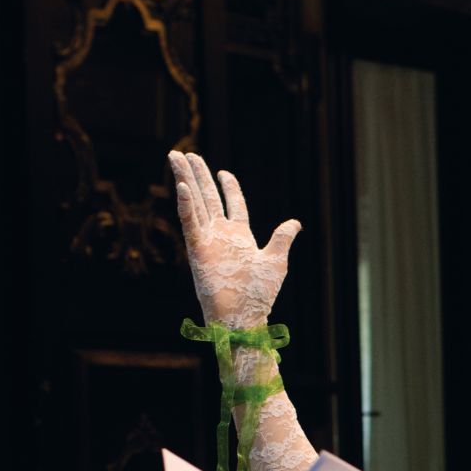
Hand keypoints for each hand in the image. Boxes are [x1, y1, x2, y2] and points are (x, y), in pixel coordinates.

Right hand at [168, 151, 300, 328]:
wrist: (244, 317)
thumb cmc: (260, 294)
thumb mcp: (276, 261)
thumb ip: (282, 238)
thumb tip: (295, 222)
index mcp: (240, 236)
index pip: (233, 205)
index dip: (229, 187)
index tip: (223, 172)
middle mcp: (221, 235)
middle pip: (208, 197)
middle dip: (199, 175)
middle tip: (187, 154)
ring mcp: (208, 240)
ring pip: (194, 203)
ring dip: (185, 180)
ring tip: (175, 156)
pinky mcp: (197, 249)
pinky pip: (189, 223)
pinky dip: (185, 204)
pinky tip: (181, 185)